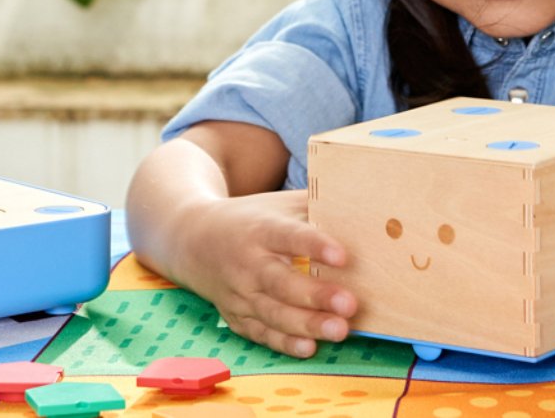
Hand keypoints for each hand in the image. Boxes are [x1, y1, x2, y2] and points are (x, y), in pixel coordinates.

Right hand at [177, 189, 357, 357]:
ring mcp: (239, 292)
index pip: (289, 236)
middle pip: (281, 282)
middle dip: (316, 296)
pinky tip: (310, 348)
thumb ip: (314, 207)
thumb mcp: (277, 205)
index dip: (315, 246)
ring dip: (307, 325)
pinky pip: (261, 333)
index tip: (343, 255)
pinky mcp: (236, 316)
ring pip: (273, 313)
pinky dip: (284, 343)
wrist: (192, 239)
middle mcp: (247, 262)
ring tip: (340, 330)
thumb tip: (362, 209)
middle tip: (350, 304)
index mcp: (260, 229)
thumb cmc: (250, 219)